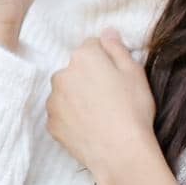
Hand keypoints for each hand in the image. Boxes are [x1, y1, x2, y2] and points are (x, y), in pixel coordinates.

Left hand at [47, 28, 178, 184]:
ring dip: (78, 98)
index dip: (106, 60)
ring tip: (100, 115)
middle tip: (110, 98)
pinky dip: (72, 118)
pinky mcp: (51, 123)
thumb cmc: (132, 110)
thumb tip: (106, 31)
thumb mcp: (134, 72)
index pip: (92, 46)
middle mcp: (62, 74)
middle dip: (88, 78)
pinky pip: (61, 114)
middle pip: (75, 69)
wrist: (120, 153)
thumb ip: (117, 47)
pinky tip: (90, 128)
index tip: (116, 77)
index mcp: (84, 56)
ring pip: (66, 91)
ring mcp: (53, 100)